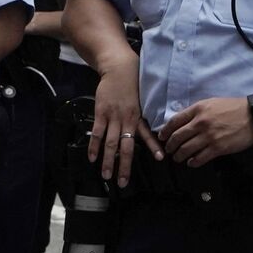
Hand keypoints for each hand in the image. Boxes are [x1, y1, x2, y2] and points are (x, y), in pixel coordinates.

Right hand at [90, 62, 160, 187]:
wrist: (119, 69)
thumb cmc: (133, 85)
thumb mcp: (142, 100)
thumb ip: (142, 117)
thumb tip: (149, 131)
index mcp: (139, 117)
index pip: (148, 135)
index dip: (154, 147)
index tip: (161, 158)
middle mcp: (127, 120)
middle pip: (126, 147)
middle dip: (125, 166)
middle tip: (123, 183)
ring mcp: (113, 117)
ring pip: (111, 144)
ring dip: (108, 161)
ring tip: (106, 176)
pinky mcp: (101, 113)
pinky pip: (97, 133)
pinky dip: (94, 146)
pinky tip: (92, 158)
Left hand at [160, 97, 252, 168]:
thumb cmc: (234, 107)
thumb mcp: (212, 102)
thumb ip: (197, 111)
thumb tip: (183, 122)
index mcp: (198, 109)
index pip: (174, 121)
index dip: (165, 131)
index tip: (162, 137)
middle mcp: (201, 122)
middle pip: (177, 137)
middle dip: (170, 146)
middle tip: (169, 150)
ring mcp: (209, 136)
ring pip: (185, 150)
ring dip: (179, 156)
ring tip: (178, 158)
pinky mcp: (218, 148)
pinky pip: (199, 158)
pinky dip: (193, 162)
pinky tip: (192, 163)